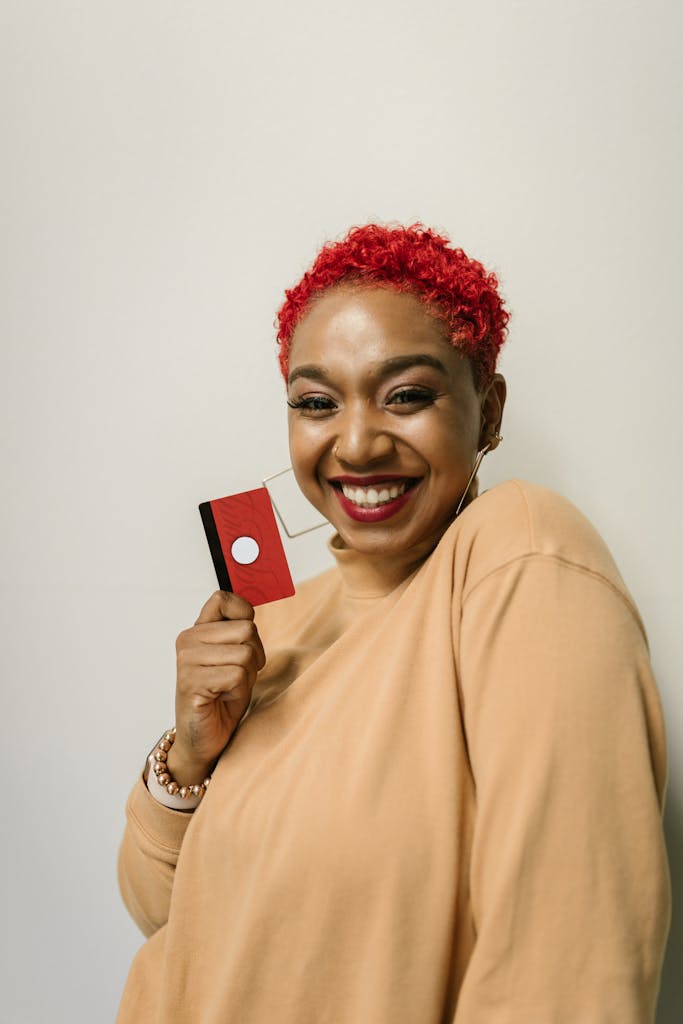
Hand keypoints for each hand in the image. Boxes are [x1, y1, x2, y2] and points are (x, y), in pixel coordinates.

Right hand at [169, 591, 265, 783]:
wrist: (204, 738)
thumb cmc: (222, 697)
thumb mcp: (235, 657)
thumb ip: (239, 633)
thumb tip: (251, 610)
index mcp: (198, 630)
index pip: (222, 598)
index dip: (244, 613)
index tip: (246, 637)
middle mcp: (188, 640)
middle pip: (247, 629)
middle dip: (254, 655)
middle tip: (237, 676)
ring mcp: (187, 660)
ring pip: (245, 653)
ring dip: (247, 675)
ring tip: (229, 688)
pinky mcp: (191, 681)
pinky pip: (237, 675)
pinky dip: (239, 690)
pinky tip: (222, 698)